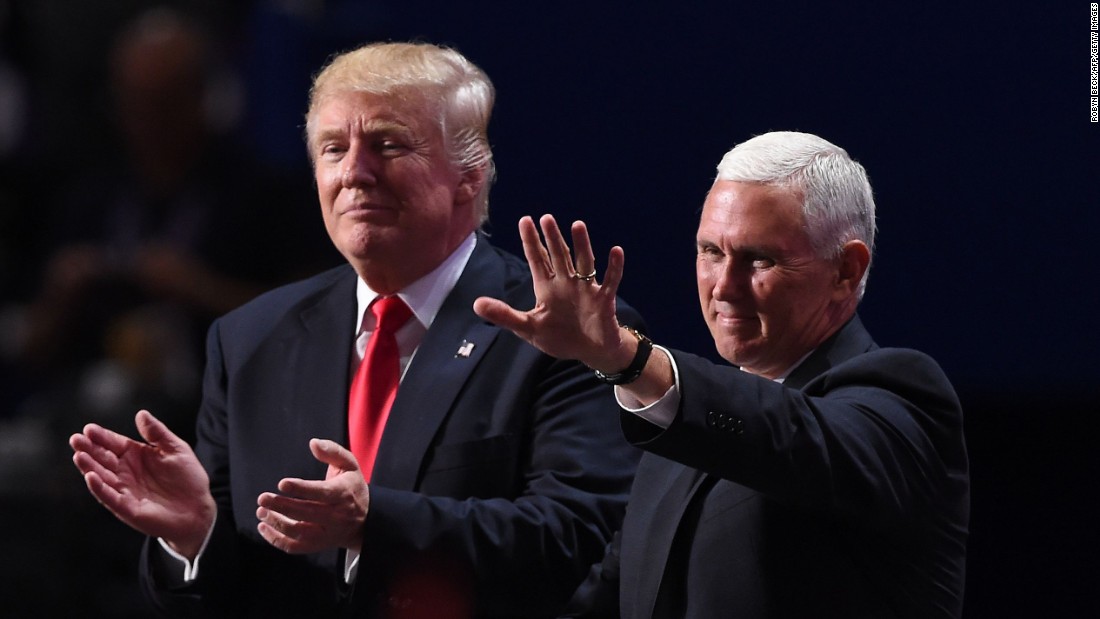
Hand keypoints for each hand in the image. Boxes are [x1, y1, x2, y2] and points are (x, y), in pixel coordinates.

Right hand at [69, 410, 216, 558]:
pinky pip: (110, 497)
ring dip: (90, 466)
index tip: (88, 429)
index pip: (114, 443)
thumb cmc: (188, 479)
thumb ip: (157, 433)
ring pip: (102, 477)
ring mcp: (124, 490)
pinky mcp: (127, 508)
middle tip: (76, 439)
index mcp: (136, 455)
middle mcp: (126, 472)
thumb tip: (141, 414)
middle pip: (103, 458)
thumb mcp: (176, 449)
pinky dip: (100, 488)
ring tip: (79, 455)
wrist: (198, 509)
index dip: (101, 437)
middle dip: (89, 449)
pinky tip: (91, 477)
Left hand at [256, 439, 369, 554]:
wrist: (365, 520)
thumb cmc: (352, 487)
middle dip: (282, 506)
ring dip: (277, 523)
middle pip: (306, 513)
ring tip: (261, 511)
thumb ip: (332, 451)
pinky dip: (276, 540)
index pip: (321, 493)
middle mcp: (336, 516)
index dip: (301, 489)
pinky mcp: (318, 545)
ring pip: (299, 532)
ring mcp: (327, 533)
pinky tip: (264, 527)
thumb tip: (313, 443)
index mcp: (343, 494)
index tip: (282, 484)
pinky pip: (295, 547)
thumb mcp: (350, 465)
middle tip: (263, 498)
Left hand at [473, 214, 633, 372]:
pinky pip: (610, 281)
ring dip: (582, 245)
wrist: (590, 352)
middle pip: (559, 256)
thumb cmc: (560, 336)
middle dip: (552, 238)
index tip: (525, 220)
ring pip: (584, 262)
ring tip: (578, 225)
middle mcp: (566, 283)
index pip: (537, 259)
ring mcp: (586, 289)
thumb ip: (504, 315)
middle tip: (546, 218)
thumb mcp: (528, 327)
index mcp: (547, 287)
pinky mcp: (603, 300)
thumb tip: (476, 304)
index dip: (531, 241)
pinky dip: (614, 267)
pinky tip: (616, 251)